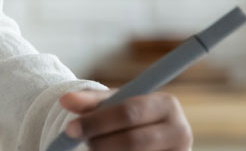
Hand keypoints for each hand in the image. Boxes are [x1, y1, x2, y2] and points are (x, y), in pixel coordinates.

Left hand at [59, 89, 192, 150]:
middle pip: (133, 141)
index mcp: (167, 104)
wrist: (156, 140)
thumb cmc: (130, 118)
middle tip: (83, 144)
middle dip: (100, 143)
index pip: (129, 112)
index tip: (70, 129)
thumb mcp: (113, 104)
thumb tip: (65, 100)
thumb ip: (90, 101)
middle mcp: (181, 131)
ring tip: (97, 148)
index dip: (98, 121)